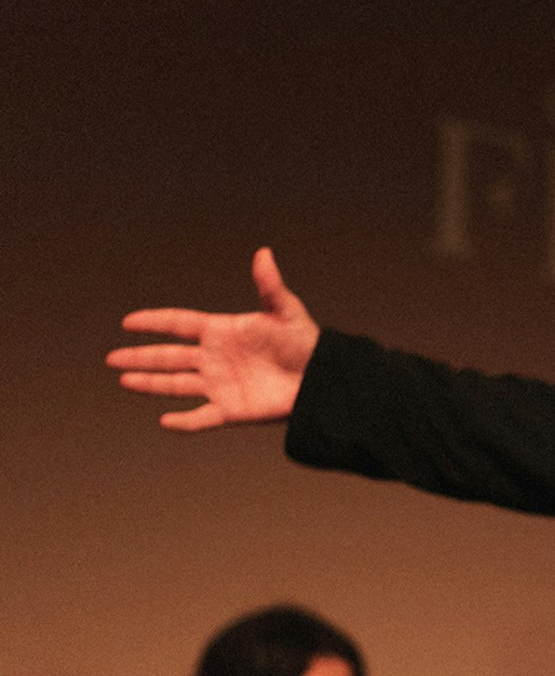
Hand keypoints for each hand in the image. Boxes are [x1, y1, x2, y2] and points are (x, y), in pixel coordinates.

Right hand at [106, 247, 319, 431]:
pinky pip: (202, 418)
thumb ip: (270, 286)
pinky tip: (165, 421)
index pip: (180, 324)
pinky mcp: (231, 410)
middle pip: (169, 356)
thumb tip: (263, 253)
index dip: (155, 322)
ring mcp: (219, 384)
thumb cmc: (306, 343)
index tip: (128, 321)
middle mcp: (214, 358)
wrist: (322, 379)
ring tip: (124, 380)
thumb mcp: (286, 311)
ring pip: (176, 384)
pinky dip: (184, 422)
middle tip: (111, 358)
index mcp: (221, 331)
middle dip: (140, 357)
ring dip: (150, 383)